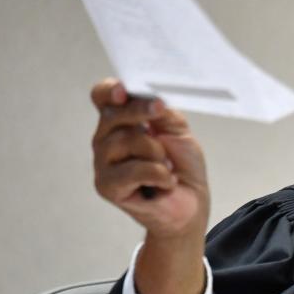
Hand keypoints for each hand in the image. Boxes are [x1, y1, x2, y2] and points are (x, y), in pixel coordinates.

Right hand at [91, 78, 209, 239]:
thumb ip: (161, 112)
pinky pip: (134, 170)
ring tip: (168, 166)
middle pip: (112, 115)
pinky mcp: (107, 186)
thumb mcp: (177, 130)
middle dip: (141, 113)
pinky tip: (166, 182)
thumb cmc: (182, 166)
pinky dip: (159, 174)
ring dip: (157, 152)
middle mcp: (106, 139)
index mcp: (120, 121)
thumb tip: (150, 98)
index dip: (109, 90)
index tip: (123, 90)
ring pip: (126, 141)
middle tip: (161, 114)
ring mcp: (103, 163)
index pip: (102, 97)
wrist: (190, 203)